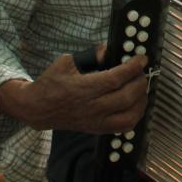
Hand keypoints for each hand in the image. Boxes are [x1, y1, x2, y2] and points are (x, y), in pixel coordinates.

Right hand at [0, 47, 148, 133]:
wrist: (38, 109)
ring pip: (129, 115)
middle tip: (142, 72)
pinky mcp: (98, 130)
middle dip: (140, 82)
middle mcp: (92, 107)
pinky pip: (124, 127)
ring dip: (141, 100)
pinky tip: (137, 104)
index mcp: (83, 89)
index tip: (142, 59)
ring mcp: (96, 121)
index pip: (115, 79)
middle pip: (126, 97)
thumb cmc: (52, 83)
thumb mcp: (66, 62)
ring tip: (141, 87)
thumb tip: (108, 51)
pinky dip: (136, 115)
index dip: (132, 68)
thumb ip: (89, 56)